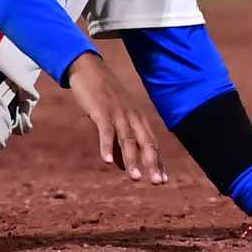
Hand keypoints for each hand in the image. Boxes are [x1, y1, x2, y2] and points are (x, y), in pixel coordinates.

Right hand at [63, 52, 166, 182]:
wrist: (89, 69)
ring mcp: (117, 114)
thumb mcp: (114, 118)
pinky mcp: (101, 112)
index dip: (158, 161)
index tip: (163, 179)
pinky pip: (106, 132)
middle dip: (152, 163)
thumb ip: (119, 141)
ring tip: (135, 178)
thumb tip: (122, 166)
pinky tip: (107, 162)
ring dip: (132, 160)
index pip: (152, 143)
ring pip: (128, 140)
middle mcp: (132, 117)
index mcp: (138, 118)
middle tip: (157, 182)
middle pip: (145, 142)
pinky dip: (107, 147)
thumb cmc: (103, 95)